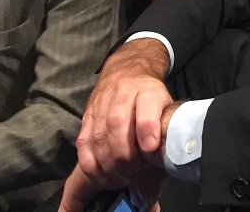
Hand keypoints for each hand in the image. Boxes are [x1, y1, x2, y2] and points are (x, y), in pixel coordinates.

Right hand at [66, 40, 173, 211]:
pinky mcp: (86, 118)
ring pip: (99, 137)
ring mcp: (101, 105)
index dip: (147, 127)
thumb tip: (164, 156)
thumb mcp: (164, 104)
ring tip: (120, 177)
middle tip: (134, 171)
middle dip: (125, 155)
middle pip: (118, 125)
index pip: (147, 104)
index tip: (150, 147)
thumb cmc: (148, 97)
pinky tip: (102, 175)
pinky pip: (84, 144)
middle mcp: (122, 94)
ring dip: (109, 164)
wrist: (125, 72)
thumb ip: (165, 126)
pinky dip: (91, 164)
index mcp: (147, 90)